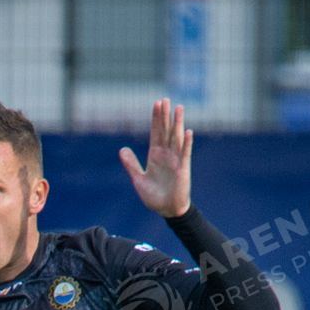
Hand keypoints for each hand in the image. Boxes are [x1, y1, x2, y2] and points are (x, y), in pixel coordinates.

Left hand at [120, 98, 192, 217]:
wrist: (166, 209)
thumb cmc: (154, 196)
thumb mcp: (138, 179)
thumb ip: (131, 164)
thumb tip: (122, 149)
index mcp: (155, 156)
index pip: (156, 133)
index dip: (156, 119)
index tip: (157, 104)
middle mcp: (166, 154)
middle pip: (166, 131)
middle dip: (165, 116)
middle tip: (165, 99)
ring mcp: (175, 160)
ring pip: (176, 138)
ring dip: (177, 124)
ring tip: (178, 108)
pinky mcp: (183, 168)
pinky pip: (185, 153)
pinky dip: (186, 143)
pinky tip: (187, 131)